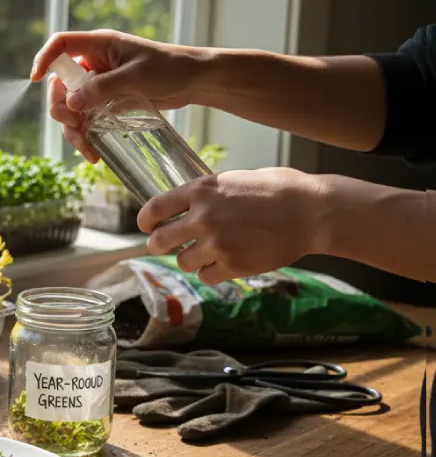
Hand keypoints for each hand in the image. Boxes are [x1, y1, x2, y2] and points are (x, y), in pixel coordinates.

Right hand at [30, 30, 207, 161]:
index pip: (60, 45)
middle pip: (60, 85)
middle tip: (74, 126)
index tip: (36, 80)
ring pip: (70, 107)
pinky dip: (85, 136)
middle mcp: (94, 64)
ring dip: (72, 129)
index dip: (44, 59)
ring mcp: (98, 84)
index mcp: (99, 45)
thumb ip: (103, 88)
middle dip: (62, 109)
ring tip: (86, 148)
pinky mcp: (106, 102)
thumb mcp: (136, 76)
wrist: (194, 81)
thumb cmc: (170, 68)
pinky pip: (85, 119)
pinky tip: (93, 153)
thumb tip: (71, 103)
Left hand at [138, 168, 330, 284]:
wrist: (312, 212)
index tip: (146, 226)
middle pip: (159, 241)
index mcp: (201, 190)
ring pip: (182, 261)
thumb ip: (207, 193)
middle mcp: (202, 217)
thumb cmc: (279, 190)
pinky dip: (212, 272)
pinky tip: (225, 262)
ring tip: (209, 251)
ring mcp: (216, 243)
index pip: (154, 209)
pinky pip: (206, 276)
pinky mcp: (232, 265)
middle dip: (160, 245)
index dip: (145, 221)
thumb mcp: (235, 180)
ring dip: (191, 259)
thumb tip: (186, 204)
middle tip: (165, 246)